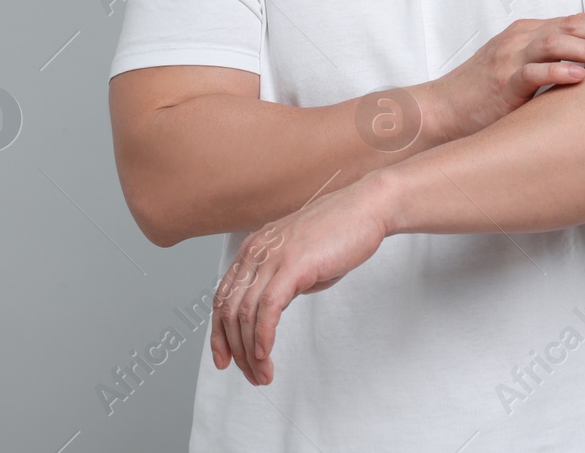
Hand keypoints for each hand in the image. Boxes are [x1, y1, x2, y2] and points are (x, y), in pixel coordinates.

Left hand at [210, 175, 391, 385]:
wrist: (365, 209)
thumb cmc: (338, 234)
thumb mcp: (298, 261)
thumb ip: (280, 283)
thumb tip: (269, 314)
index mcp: (252, 250)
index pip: (222, 298)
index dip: (219, 333)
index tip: (224, 360)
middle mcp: (255, 252)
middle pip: (228, 310)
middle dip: (235, 350)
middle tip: (252, 376)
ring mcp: (272, 257)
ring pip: (245, 314)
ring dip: (251, 351)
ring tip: (263, 374)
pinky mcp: (292, 265)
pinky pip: (267, 308)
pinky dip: (263, 336)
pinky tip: (266, 355)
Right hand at [422, 12, 584, 138]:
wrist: (441, 110)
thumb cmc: (483, 95)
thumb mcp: (518, 69)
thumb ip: (549, 63)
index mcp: (526, 33)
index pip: (575, 21)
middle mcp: (519, 39)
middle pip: (571, 26)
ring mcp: (508, 59)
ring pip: (556, 43)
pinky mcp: (500, 82)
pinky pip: (531, 72)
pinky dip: (557, 72)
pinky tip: (579, 78)